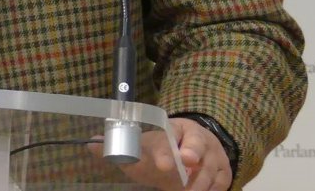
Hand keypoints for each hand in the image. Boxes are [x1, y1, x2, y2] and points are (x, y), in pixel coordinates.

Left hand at [88, 117, 232, 190]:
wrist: (193, 148)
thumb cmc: (163, 148)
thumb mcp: (143, 146)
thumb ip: (118, 147)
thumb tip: (90, 144)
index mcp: (176, 127)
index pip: (171, 135)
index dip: (166, 151)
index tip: (162, 164)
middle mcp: (198, 138)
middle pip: (197, 148)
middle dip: (192, 158)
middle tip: (185, 165)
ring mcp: (214, 155)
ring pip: (210, 171)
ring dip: (198, 185)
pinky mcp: (224, 172)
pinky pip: (220, 184)